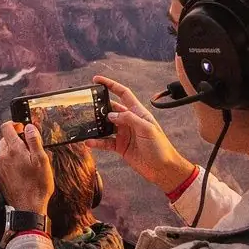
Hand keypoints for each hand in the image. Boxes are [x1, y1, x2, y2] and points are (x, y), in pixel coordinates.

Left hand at [0, 120, 53, 216]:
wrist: (28, 207)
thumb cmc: (37, 185)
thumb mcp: (41, 160)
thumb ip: (34, 141)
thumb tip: (29, 127)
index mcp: (13, 150)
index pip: (6, 127)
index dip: (14, 124)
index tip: (22, 127)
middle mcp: (3, 157)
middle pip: (5, 139)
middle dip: (16, 140)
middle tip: (30, 147)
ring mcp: (0, 167)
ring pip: (5, 152)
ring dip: (14, 152)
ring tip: (28, 161)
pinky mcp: (0, 176)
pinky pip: (5, 163)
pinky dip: (12, 162)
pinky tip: (23, 171)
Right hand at [89, 76, 195, 194]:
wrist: (162, 168)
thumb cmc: (160, 147)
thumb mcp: (146, 128)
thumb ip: (128, 119)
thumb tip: (110, 115)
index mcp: (138, 112)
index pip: (123, 93)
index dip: (110, 85)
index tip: (97, 80)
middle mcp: (129, 121)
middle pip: (111, 109)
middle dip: (99, 106)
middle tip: (86, 105)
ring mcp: (124, 133)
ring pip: (106, 125)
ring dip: (96, 125)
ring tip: (85, 124)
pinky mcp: (120, 146)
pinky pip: (105, 141)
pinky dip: (96, 142)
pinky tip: (89, 142)